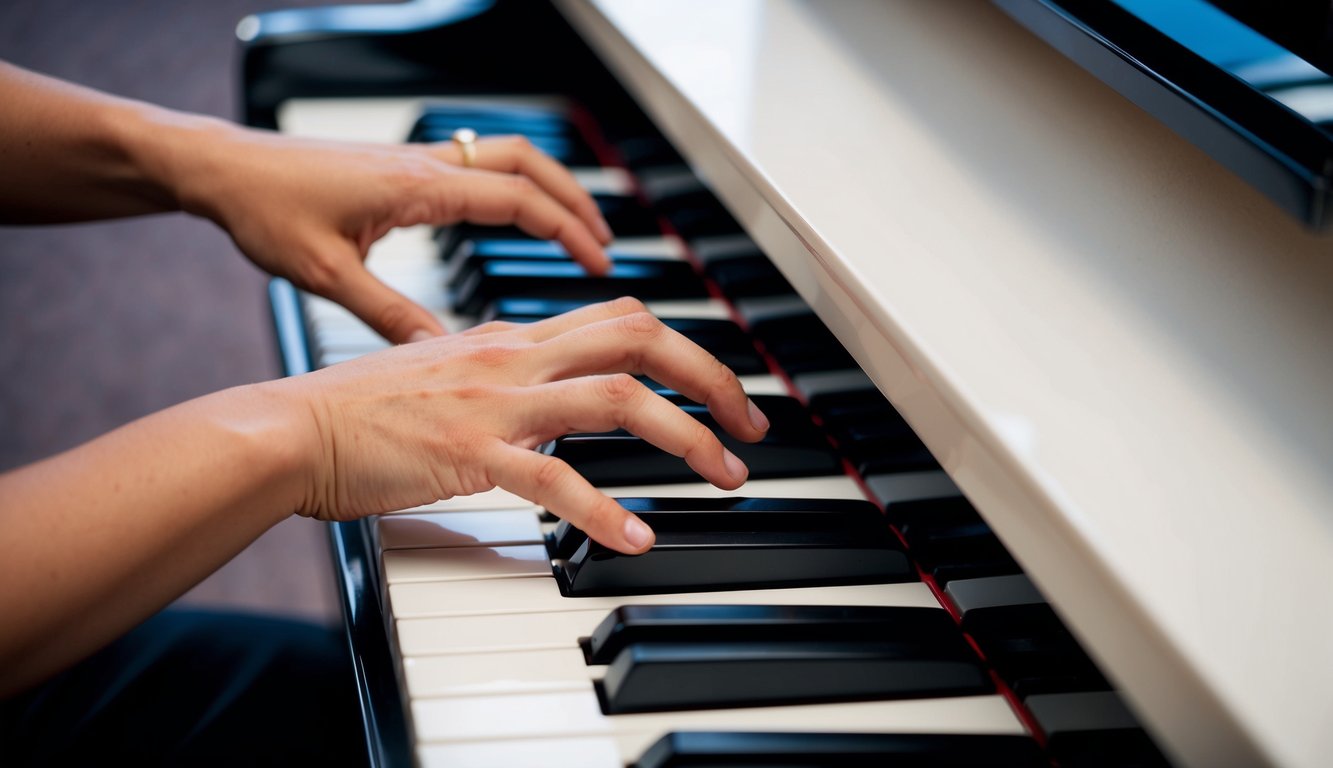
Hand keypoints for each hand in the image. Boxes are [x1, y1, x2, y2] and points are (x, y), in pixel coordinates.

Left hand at [178, 126, 613, 342]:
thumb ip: (391, 316)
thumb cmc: (266, 211)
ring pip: (505, 157)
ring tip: (574, 228)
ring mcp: (414, 159)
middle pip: (528, 165)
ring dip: (547, 187)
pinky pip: (476, 164)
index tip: (599, 261)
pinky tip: (512, 216)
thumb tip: (441, 353)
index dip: (565, 230)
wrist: (221, 169)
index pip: (517, 199)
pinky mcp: (400, 166)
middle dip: (574, 202)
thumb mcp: (329, 277)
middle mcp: (424, 164)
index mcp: (416, 187)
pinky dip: (511, 184)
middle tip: (604, 245)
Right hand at [282, 298, 770, 552]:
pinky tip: (635, 537)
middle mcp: (514, 358)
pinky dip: (602, 509)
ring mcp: (494, 404)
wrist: (290, 429)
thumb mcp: (448, 372)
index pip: (621, 318)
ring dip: (683, 437)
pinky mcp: (468, 454)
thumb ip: (507, 375)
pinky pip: (553, 481)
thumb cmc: (361, 410)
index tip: (718, 389)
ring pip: (615, 400)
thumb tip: (557, 392)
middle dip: (710, 378)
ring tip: (723, 477)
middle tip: (750, 426)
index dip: (684, 346)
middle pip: (639, 340)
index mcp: (512, 338)